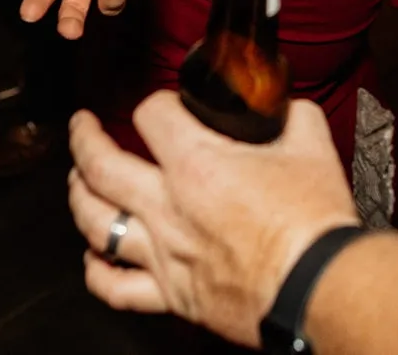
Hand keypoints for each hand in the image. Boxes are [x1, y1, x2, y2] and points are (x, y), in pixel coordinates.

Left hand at [67, 98, 358, 343]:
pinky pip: (116, 288)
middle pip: (99, 165)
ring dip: (79, 196)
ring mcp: (164, 253)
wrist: (318, 285)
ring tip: (78, 181)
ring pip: (96, 223)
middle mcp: (168, 207)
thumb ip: (293, 117)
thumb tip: (286, 107)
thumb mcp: (312, 146)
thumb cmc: (314, 223)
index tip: (163, 106)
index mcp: (198, 164)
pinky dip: (96, 271)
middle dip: (84, 138)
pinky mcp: (172, 294)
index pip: (152, 115)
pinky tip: (94, 259)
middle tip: (82, 126)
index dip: (157, 102)